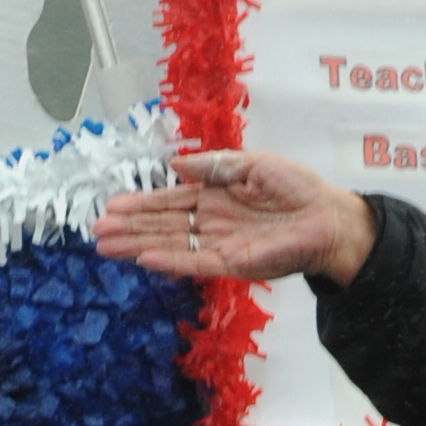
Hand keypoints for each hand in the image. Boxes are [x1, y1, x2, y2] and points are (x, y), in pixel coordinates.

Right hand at [94, 137, 378, 290]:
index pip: (169, 202)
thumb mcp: (251, 164)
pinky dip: (171, 261)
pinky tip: (145, 259)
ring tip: (106, 246)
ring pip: (171, 245)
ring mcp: (220, 245)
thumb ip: (212, 164)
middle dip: (129, 227)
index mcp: (214, 197)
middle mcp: (211, 223)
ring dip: (138, 245)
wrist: (329, 217)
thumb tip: (173, 162)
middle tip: (96, 228)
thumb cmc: (297, 188)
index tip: (111, 205)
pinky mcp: (234, 264)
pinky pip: (196, 263)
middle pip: (162, 226)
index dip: (140, 203)